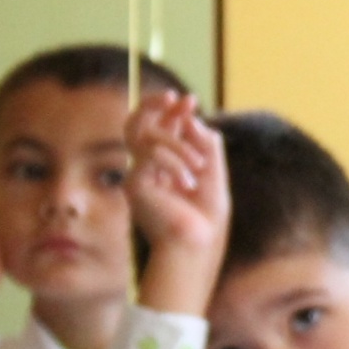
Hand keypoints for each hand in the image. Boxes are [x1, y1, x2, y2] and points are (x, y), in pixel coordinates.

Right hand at [127, 92, 229, 314]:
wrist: (194, 248)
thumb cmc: (205, 222)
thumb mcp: (214, 177)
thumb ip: (206, 148)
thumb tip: (195, 120)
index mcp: (163, 168)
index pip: (159, 129)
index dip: (171, 111)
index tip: (190, 101)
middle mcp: (145, 170)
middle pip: (136, 124)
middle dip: (155, 106)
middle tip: (177, 99)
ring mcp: (136, 176)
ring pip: (145, 135)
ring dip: (178, 144)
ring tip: (199, 166)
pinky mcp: (134, 184)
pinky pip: (149, 154)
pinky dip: (174, 161)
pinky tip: (188, 182)